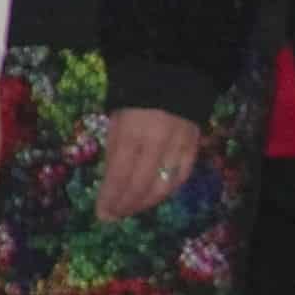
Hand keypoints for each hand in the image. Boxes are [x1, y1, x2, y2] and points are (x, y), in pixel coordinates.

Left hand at [91, 103, 204, 220]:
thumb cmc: (133, 101)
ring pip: (164, 185)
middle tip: (113, 216)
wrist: (170, 78)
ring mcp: (178, 145)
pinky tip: (154, 198)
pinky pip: (182, 176)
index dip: (111, 197)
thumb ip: (115, 152)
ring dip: (146, 203)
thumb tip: (111, 185)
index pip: (119, 175)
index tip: (101, 213)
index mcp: (131, 134)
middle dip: (125, 204)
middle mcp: (156, 143)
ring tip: (130, 210)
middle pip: (141, 184)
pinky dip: (168, 191)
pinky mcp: (194, 146)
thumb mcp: (115, 122)